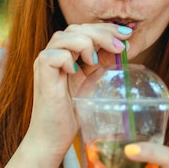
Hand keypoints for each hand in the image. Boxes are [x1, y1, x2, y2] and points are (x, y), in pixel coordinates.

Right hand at [25, 23, 132, 158]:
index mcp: (66, 54)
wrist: (53, 139)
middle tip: (121, 46)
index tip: (127, 33)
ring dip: (85, 43)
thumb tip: (124, 47)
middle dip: (101, 32)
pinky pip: (53, 55)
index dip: (105, 28)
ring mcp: (45, 64)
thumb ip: (103, 64)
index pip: (85, 29)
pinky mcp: (41, 76)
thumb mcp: (93, 83)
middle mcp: (54, 54)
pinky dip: (66, 59)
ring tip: (95, 61)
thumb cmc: (72, 114)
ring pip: (64, 36)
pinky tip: (75, 71)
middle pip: (76, 28)